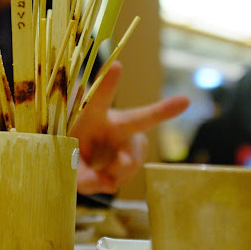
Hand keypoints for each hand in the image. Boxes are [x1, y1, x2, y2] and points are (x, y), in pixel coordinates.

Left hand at [71, 61, 189, 193]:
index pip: (98, 98)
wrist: (78, 152)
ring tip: (101, 176)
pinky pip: (131, 170)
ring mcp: (128, 137)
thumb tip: (107, 184)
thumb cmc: (69, 147)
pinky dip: (117, 179)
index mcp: (91, 115)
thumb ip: (80, 173)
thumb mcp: (66, 160)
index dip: (107, 83)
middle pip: (138, 119)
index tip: (117, 65)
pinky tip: (106, 175)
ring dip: (117, 173)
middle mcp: (114, 122)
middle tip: (184, 101)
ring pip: (132, 159)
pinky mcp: (135, 151)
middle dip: (161, 110)